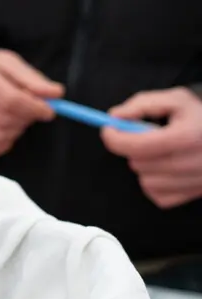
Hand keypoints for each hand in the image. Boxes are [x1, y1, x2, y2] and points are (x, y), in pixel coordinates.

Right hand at [0, 49, 63, 159]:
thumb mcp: (8, 63)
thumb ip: (32, 79)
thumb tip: (55, 94)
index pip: (10, 100)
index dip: (34, 108)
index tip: (48, 111)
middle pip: (3, 119)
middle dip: (25, 119)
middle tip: (31, 113)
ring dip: (14, 132)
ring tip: (16, 120)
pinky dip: (1, 145)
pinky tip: (4, 131)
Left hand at [102, 87, 201, 208]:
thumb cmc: (201, 118)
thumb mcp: (176, 100)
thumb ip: (142, 104)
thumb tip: (114, 116)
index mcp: (186, 137)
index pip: (137, 145)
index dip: (114, 137)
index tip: (108, 128)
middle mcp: (191, 164)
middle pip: (137, 162)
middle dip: (134, 147)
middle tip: (148, 137)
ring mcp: (193, 183)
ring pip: (144, 180)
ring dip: (145, 165)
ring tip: (163, 152)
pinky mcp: (191, 196)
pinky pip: (155, 193)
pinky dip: (155, 181)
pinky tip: (169, 167)